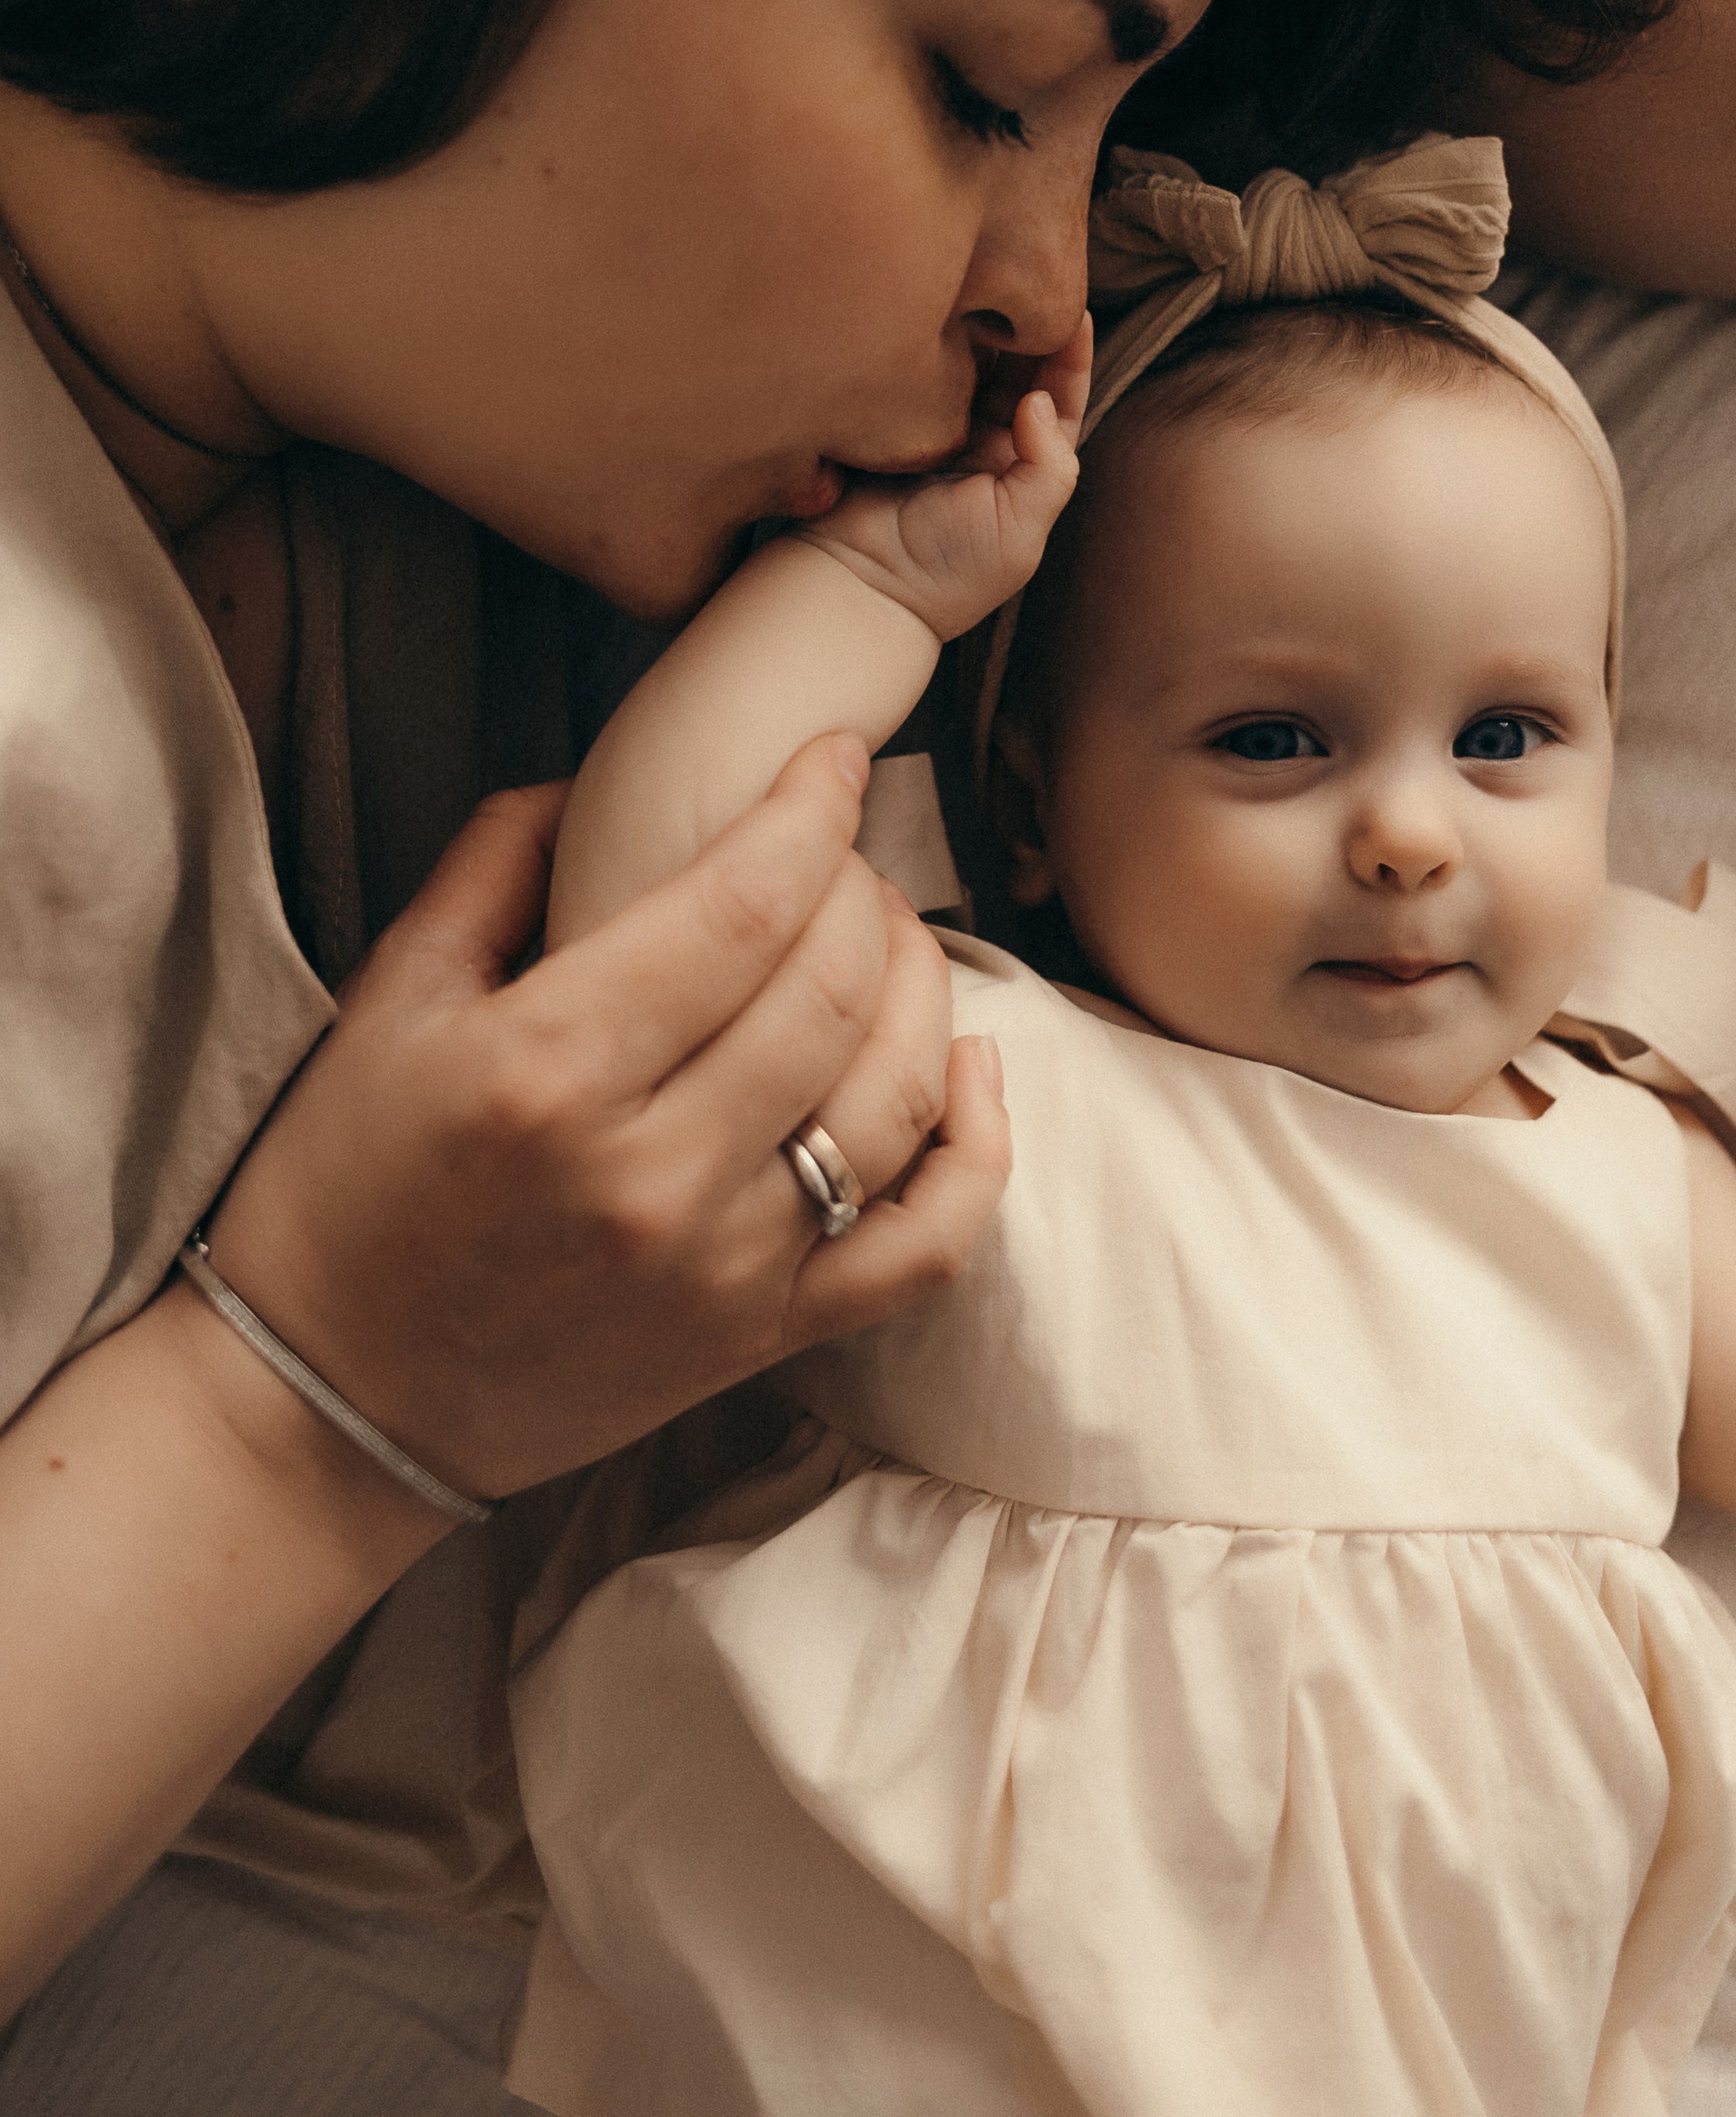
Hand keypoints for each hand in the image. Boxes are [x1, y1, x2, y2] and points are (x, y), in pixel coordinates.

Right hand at [197, 736, 1009, 1507]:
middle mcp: (651, 1171)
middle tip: (842, 854)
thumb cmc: (346, 1187)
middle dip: (863, 889)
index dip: (812, 809)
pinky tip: (973, 1067)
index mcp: (551, 1068)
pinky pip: (923, 1248)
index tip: (835, 757)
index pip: (743, 903)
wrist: (327, 1409)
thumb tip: (601, 777)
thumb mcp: (390, 998)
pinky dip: (977, 1150)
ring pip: (894, 1096)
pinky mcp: (761, 1338)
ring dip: (921, 987)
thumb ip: (500, 861)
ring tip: (892, 936)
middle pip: (832, 988)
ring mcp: (722, 1266)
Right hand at [799, 315, 1089, 641]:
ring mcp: (935, 423)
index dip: (1070, 356)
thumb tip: (1038, 398)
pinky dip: (931, 337)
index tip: (1076, 311)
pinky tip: (937, 305)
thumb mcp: (1022, 531)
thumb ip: (1048, 467)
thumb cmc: (946, 570)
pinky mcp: (891, 413)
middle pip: (1014, 368)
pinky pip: (919, 366)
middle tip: (1029, 280)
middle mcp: (983, 439)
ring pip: (968, 359)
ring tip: (988, 283)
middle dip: (1025, 326)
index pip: (1058, 399)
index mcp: (1024, 466)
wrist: (858, 583)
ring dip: (979, 323)